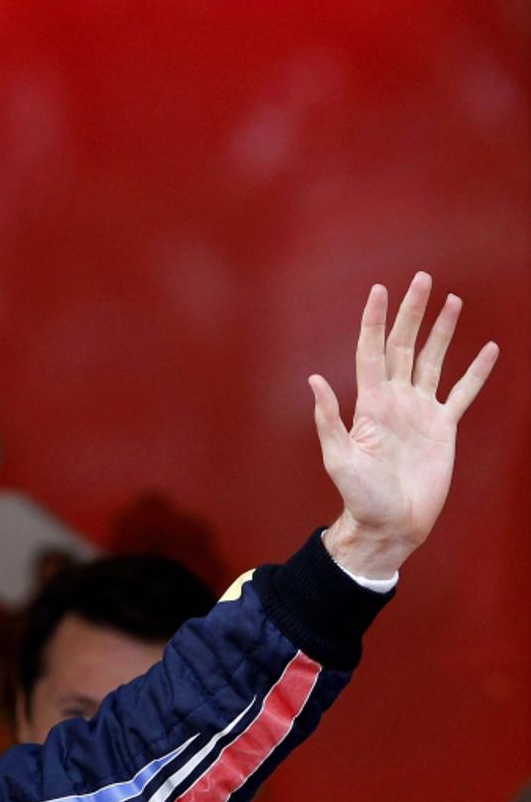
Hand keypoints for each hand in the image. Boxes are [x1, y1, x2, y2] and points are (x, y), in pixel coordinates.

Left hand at [312, 272, 498, 577]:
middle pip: (405, 345)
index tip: (379, 289)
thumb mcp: (338, 459)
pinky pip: (462, 393)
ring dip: (442, 331)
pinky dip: (476, 372)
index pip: (372, 350)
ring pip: (434, 360)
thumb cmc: (360, 496)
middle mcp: (396, 400)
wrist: (390, 523)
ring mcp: (420, 411)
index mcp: (371, 403)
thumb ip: (329, 420)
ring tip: (452, 300)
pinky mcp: (443, 428)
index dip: (374, 320)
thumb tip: (314, 380)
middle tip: (421, 278)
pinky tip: (488, 349)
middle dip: (412, 312)